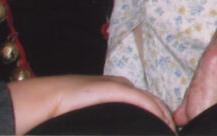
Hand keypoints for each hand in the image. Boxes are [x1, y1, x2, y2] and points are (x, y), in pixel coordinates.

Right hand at [8, 75, 174, 133]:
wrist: (47, 99)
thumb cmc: (64, 113)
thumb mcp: (92, 119)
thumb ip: (108, 123)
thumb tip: (112, 134)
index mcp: (115, 91)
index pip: (145, 104)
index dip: (157, 118)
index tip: (162, 134)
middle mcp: (121, 86)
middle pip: (152, 102)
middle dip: (164, 119)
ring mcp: (119, 86)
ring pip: (152, 101)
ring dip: (164, 118)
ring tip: (168, 133)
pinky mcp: (117, 89)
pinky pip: (144, 102)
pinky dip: (157, 113)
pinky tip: (162, 125)